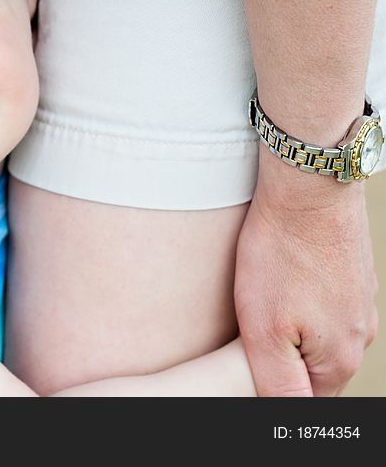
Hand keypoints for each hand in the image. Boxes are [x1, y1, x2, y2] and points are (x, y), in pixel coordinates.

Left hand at [234, 150, 378, 396]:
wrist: (309, 187)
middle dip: (282, 369)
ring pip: (318, 339)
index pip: (307, 404)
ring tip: (260, 318)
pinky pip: (323, 308)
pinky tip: (278, 291)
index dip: (275, 397)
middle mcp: (358, 336)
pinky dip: (299, 308)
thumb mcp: (265, 332)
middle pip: (315, 373)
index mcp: (340, 360)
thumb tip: (289, 419)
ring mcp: (358, 303)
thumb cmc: (281, 254)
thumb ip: (279, 385)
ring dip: (290, 338)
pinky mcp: (349, 276)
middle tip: (247, 349)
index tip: (250, 375)